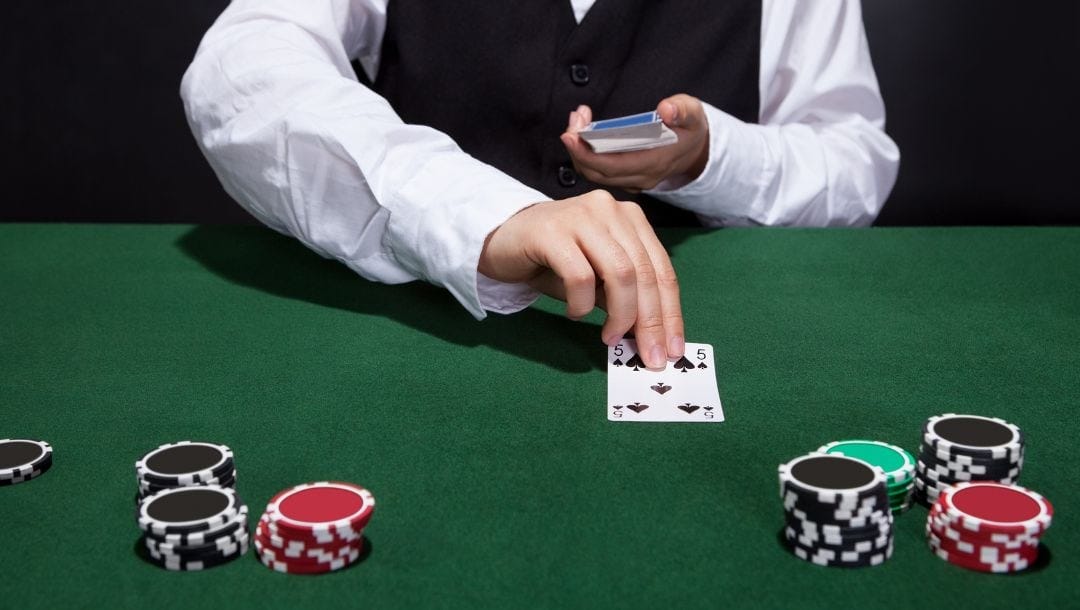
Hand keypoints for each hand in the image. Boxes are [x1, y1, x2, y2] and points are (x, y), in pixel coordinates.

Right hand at [478, 190, 684, 368]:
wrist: (502, 240)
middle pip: (645, 272)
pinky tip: (574, 312)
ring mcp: (582, 216)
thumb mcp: (598, 280)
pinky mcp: (552, 231)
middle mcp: (611, 210)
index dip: (671, 313)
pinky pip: (580, 276)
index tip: (673, 350)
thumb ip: (625, 298)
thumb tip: (653, 337)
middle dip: (651, 321)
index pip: (661, 269)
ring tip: (609, 338)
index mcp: (630, 219)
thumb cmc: (554, 262)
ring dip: (620, 315)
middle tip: (649, 357)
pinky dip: (581, 304)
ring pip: (620, 273)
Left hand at [559, 94, 708, 192]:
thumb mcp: (693, 114)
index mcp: (655, 163)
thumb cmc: (691, 129)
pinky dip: (587, 153)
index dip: (587, 154)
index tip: (571, 136)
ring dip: (580, 150)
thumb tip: (665, 109)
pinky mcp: (627, 176)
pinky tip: (584, 131)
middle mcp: (641, 176)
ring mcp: (633, 179)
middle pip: (598, 172)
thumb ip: (682, 110)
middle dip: (578, 148)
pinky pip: (600, 171)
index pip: (613, 166)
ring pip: (595, 173)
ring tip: (578, 120)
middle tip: (573, 121)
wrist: (697, 151)